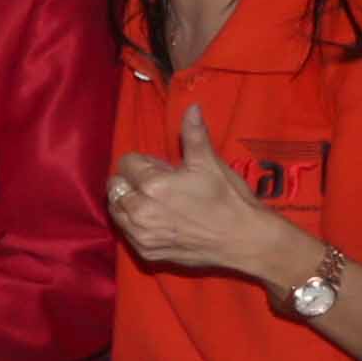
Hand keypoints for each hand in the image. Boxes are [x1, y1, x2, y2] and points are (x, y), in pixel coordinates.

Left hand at [104, 108, 313, 285]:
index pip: (126, 163)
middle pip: (116, 187)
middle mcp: (140, 212)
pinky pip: (126, 233)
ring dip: (129, 202)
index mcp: (152, 186)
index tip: (163, 169)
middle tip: (159, 185)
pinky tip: (158, 220)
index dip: (144, 163)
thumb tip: (192, 107)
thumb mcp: (210, 164)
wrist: (245, 240)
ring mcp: (142, 235)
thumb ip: (193, 135)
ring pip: (117, 211)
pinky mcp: (147, 252)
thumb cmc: (229, 199)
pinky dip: (135, 224)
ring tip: (157, 202)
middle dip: (132, 182)